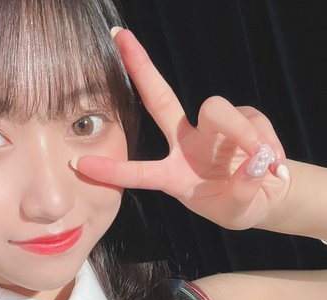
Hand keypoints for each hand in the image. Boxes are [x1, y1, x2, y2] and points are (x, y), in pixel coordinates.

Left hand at [73, 29, 290, 230]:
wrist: (268, 196)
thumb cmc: (239, 204)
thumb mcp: (237, 211)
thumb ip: (241, 193)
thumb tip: (253, 163)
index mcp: (174, 175)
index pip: (139, 173)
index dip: (111, 171)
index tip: (78, 164)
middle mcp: (187, 145)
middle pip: (161, 100)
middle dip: (141, 68)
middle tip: (119, 37)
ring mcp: (212, 129)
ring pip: (218, 110)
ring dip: (243, 133)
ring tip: (263, 163)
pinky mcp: (242, 117)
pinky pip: (255, 121)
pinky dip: (269, 144)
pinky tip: (273, 164)